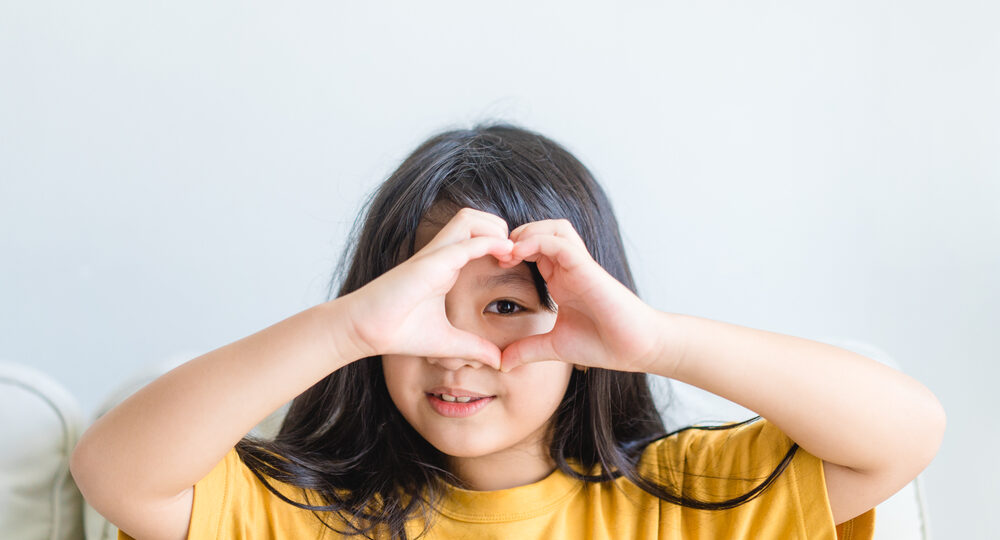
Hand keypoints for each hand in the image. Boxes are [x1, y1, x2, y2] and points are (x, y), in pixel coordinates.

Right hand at [344, 208, 513, 367]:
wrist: (365, 330)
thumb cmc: (398, 332)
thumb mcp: (447, 342)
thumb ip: (473, 348)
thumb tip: (496, 361)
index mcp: (445, 266)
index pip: (476, 236)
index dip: (499, 243)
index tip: (513, 264)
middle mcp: (441, 254)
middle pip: (475, 217)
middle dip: (500, 227)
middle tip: (514, 254)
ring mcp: (435, 255)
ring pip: (469, 217)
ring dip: (494, 228)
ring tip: (509, 252)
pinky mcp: (431, 262)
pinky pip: (465, 242)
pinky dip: (488, 243)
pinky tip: (504, 256)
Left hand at [497, 219, 668, 373]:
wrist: (637, 348)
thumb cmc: (603, 344)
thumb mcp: (554, 347)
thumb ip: (527, 350)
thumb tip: (501, 363)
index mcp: (560, 279)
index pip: (532, 250)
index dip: (509, 253)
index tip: (491, 268)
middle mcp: (568, 267)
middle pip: (539, 230)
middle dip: (514, 237)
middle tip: (494, 255)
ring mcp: (578, 264)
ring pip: (551, 228)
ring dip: (526, 233)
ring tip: (508, 252)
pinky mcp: (587, 266)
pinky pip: (559, 241)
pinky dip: (537, 240)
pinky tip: (519, 253)